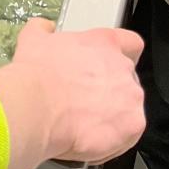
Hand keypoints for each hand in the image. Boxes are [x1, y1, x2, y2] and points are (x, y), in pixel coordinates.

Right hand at [0, 18, 143, 168]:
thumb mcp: (35, 38)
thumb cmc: (37, 74)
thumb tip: (44, 29)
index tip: (111, 66)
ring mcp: (131, 97)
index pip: (131, 43)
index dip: (123, 56)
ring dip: (112, 116)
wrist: (38, 105)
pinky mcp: (133, 126)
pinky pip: (128, 135)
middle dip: (110, 90)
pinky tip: (89, 138)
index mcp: (105, 42)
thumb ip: (45, 30)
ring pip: (128, 109)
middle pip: (127, 80)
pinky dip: (112, 140)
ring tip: (84, 123)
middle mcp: (122, 67)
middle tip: (86, 99)